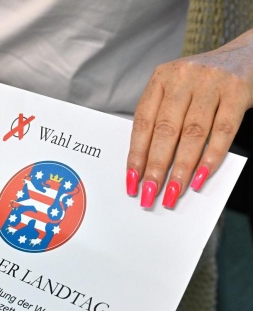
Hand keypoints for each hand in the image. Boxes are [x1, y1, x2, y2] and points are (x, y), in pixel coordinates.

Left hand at [126, 29, 252, 208]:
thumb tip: (147, 166)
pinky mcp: (237, 90)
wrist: (246, 54)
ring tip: (173, 192)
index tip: (132, 182)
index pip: (143, 123)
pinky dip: (211, 157)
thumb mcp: (176, 92)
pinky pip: (223, 130)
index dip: (136, 155)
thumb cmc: (202, 83)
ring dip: (181, 168)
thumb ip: (162, 119)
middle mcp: (183, 78)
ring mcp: (211, 83)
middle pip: (165, 131)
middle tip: (150, 194)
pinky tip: (200, 178)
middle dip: (156, 167)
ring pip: (192, 133)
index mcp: (161, 79)